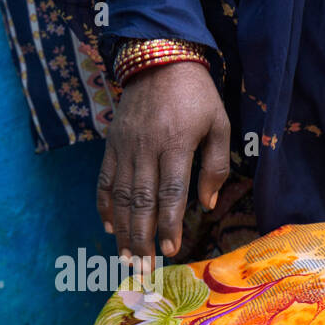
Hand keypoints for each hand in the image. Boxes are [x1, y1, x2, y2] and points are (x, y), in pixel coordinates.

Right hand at [97, 60, 229, 267]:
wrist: (158, 57)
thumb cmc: (196, 94)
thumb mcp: (219, 124)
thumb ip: (215, 166)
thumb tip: (206, 205)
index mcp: (174, 144)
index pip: (170, 193)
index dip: (169, 224)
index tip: (170, 251)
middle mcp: (145, 148)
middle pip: (141, 201)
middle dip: (142, 237)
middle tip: (144, 268)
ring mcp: (124, 146)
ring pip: (121, 195)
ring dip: (123, 230)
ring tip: (127, 258)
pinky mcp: (112, 143)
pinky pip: (106, 179)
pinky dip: (105, 205)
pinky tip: (109, 228)